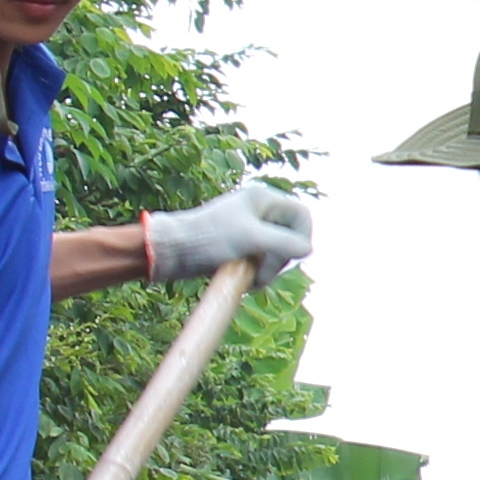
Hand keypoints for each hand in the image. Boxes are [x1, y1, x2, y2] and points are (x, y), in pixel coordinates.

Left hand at [143, 174, 311, 285]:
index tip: (290, 257)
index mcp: (263, 198)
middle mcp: (259, 210)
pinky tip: (246, 280)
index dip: (301, 238)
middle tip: (262, 273)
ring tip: (251, 280)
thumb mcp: (251, 240)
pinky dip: (259, 272)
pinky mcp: (240, 245)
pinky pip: (262, 260)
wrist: (171, 250)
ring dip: (269, 269)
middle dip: (280, 259)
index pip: (302, 216)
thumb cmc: (208, 239)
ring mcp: (250, 228)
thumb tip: (308, 250)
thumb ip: (283, 243)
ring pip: (277, 252)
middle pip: (291, 236)